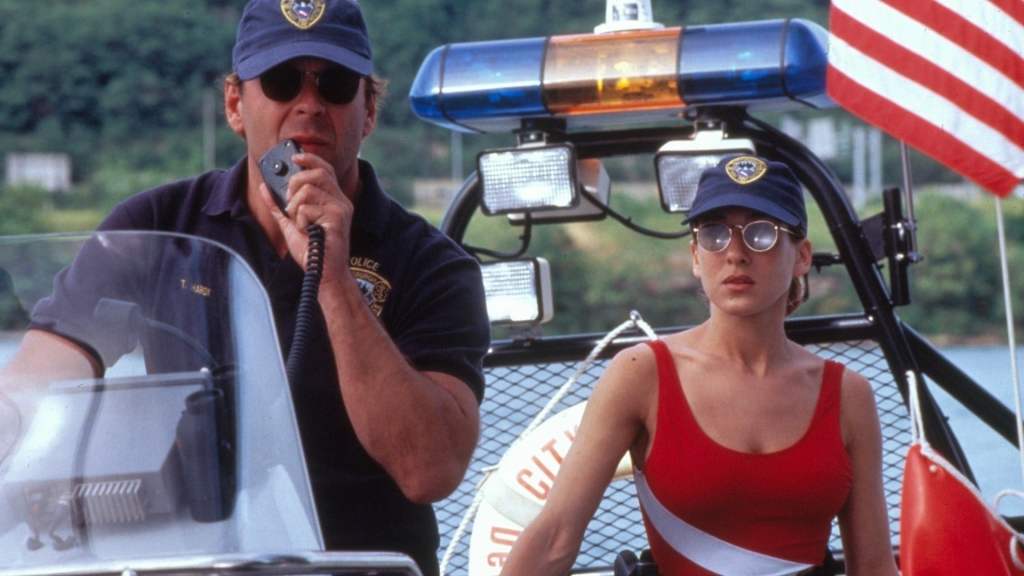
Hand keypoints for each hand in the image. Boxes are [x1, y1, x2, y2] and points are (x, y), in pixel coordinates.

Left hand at [261, 152, 352, 286]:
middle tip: (291, 203)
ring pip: (308, 189)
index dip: (309, 159)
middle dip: (296, 183)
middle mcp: (340, 201)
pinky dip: (300, 220)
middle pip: (317, 173)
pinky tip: (307, 231)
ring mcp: (340, 208)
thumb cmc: (312, 252)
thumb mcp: (289, 225)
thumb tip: (264, 188)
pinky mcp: (337, 218)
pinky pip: (308, 207)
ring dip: (295, 207)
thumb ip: (278, 206)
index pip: (324, 169)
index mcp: (332, 199)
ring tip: (299, 222)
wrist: (323, 274)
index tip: (294, 157)